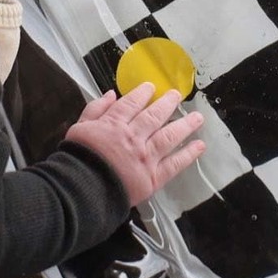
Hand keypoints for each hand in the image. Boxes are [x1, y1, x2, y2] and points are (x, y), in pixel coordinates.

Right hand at [65, 82, 205, 206]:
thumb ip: (95, 109)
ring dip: (185, 125)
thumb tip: (111, 94)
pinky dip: (188, 154)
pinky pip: (174, 164)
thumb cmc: (78, 159)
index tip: (151, 87)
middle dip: (167, 104)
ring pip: (169, 136)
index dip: (142, 93)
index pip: (131, 104)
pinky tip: (199, 146)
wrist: (82, 190)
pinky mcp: (153, 177)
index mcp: (114, 124)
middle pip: (154, 116)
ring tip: (198, 118)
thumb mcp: (79, 128)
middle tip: (177, 95)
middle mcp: (134, 137)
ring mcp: (145, 156)